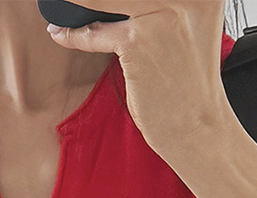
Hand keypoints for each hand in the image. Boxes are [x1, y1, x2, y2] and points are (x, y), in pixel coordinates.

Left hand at [46, 1, 234, 158]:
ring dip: (79, 7)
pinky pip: (93, 32)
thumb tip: (115, 7)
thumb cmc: (187, 86)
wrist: (197, 127)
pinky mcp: (137, 41)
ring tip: (64, 9)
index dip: (118, 0)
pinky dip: (73, 35)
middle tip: (73, 5)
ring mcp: (160, 14)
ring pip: (105, 2)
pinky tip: (59, 33)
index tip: (100, 5)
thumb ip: (159, 9)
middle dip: (94, 2)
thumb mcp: (184, 32)